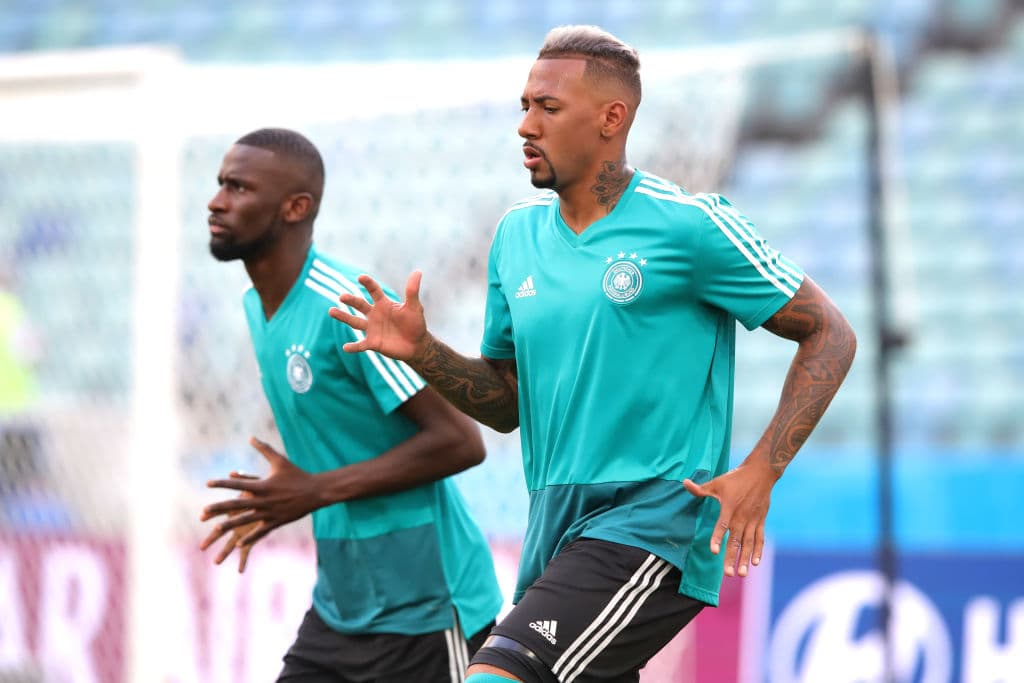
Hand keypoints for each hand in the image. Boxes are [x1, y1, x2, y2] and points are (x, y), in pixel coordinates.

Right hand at [198, 474, 261, 571]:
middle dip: (212, 539)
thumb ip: (246, 479)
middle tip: (201, 548)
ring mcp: (246, 529)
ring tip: (216, 563)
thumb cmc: (266, 489)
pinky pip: (249, 549)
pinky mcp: (256, 535)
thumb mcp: (256, 485)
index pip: (221, 511)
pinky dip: (244, 559)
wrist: (282, 497)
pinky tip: (241, 571)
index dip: (212, 513)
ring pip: (232, 543)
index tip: (202, 516)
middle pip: (222, 531)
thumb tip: (232, 472)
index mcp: (237, 508)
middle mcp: (239, 520)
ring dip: (225, 552)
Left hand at [199, 437, 319, 565]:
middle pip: (236, 505)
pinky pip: (261, 531)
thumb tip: (251, 437)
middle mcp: (264, 500)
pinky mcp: (277, 522)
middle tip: (203, 512)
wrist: (316, 491)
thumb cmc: (297, 474)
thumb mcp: (280, 460)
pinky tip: (239, 544)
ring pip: (246, 520)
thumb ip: (264, 449)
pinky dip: (250, 538)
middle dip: (219, 509)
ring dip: (230, 525)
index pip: (238, 484)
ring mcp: (270, 512)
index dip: (222, 484)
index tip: (208, 484)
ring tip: (215, 530)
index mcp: (262, 485)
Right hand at [328, 271, 428, 362]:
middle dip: (351, 301)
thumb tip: (418, 272)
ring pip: (354, 322)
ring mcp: (372, 329)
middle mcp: (374, 314)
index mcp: (383, 304)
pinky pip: (361, 345)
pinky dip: (353, 347)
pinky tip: (345, 347)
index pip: (374, 291)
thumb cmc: (416, 324)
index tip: (361, 277)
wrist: (417, 345)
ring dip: (343, 317)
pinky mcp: (373, 343)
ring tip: (331, 311)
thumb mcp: (414, 307)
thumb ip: (412, 291)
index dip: (368, 283)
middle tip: (342, 296)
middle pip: (360, 305)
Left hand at [683, 460, 777, 577]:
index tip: (714, 552)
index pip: (722, 526)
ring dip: (746, 559)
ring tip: (742, 573)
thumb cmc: (735, 478)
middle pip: (736, 540)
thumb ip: (700, 489)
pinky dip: (758, 550)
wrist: (760, 473)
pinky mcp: (760, 521)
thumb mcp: (717, 482)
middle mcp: (741, 517)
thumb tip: (684, 483)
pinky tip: (756, 563)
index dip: (718, 538)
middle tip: (728, 574)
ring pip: (748, 543)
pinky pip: (760, 538)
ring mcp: (752, 520)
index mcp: (729, 508)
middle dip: (732, 558)